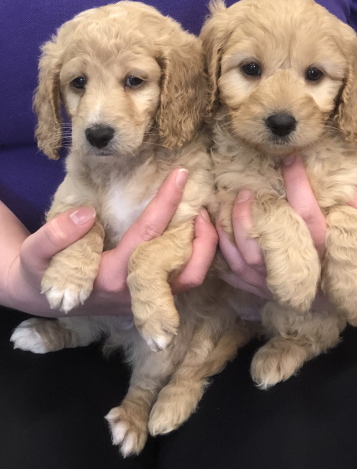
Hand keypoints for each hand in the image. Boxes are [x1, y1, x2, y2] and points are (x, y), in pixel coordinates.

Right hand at [2, 169, 216, 316]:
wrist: (43, 297)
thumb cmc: (40, 271)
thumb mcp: (36, 252)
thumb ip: (55, 235)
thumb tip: (86, 214)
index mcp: (111, 277)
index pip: (147, 236)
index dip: (165, 202)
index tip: (180, 174)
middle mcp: (135, 292)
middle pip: (185, 272)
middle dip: (203, 240)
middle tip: (204, 207)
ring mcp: (144, 298)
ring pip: (189, 281)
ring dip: (203, 251)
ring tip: (202, 219)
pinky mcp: (146, 297)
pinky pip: (180, 280)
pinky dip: (193, 258)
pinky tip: (191, 234)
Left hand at [217, 155, 356, 306]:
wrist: (351, 296)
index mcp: (329, 257)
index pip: (310, 218)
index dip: (299, 187)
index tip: (289, 159)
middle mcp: (301, 275)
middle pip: (271, 243)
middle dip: (254, 214)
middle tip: (246, 189)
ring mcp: (278, 287)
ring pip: (247, 261)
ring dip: (234, 230)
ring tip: (231, 202)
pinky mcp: (262, 293)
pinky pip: (236, 275)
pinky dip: (223, 253)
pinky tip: (215, 228)